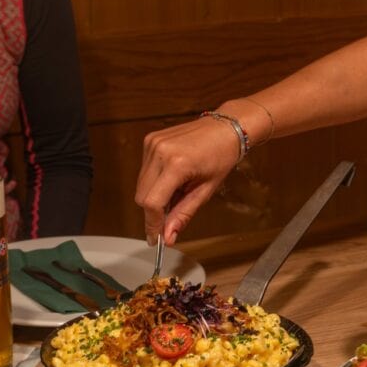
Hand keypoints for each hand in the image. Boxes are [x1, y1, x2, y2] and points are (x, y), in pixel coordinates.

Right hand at [135, 115, 240, 243]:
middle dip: (153, 213)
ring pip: (141, 185)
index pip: (152, 202)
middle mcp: (159, 151)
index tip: (156, 239)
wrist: (225, 128)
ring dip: (154, 197)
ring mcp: (152, 144)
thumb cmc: (221, 156)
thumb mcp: (205, 191)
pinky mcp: (149, 141)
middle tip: (168, 221)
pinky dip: (154, 183)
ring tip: (177, 193)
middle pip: (142, 196)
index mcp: (176, 163)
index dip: (152, 224)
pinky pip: (144, 172)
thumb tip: (168, 236)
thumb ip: (183, 214)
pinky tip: (172, 180)